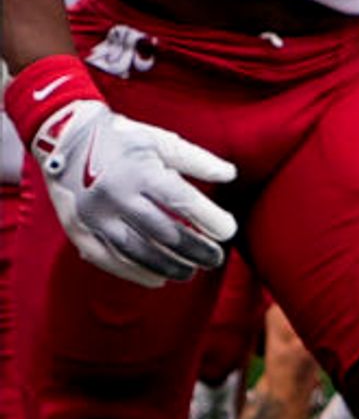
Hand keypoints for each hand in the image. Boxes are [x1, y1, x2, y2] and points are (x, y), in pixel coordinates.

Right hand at [32, 95, 235, 285]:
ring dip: (166, 266)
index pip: (182, 201)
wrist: (66, 139)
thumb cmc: (124, 139)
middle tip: (215, 259)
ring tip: (190, 273)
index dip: (208, 219)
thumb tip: (230, 175)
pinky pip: (107, 259)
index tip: (228, 231)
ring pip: (136, 251)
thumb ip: (197, 160)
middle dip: (193, 249)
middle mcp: (116, 196)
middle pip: (162, 232)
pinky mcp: (77, 229)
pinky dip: (133, 272)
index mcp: (141, 171)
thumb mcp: (162, 141)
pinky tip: (157, 279)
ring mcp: (94, 216)